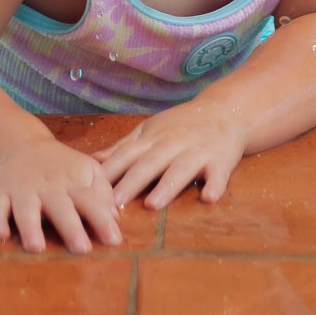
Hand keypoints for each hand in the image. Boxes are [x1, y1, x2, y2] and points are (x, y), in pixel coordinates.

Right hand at [0, 135, 122, 252]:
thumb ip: (102, 192)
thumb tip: (116, 219)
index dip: (102, 219)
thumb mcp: (86, 170)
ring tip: (35, 247)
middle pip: (60, 207)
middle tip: (81, 248)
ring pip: (26, 209)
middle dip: (71, 227)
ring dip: (30, 227)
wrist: (19, 143)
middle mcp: (48, 188)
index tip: (114, 241)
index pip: (90, 200)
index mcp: (72, 183)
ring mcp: (22, 190)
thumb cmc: (59, 166)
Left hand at [97, 99, 245, 210]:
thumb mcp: (149, 130)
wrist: (224, 110)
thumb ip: (123, 148)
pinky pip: (218, 174)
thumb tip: (92, 161)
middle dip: (132, 182)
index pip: (126, 155)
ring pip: (181, 168)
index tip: (90, 191)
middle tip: (114, 203)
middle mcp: (173, 144)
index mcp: (152, 139)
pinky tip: (209, 197)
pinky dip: (215, 184)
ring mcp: (198, 151)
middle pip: (150, 163)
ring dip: (167, 186)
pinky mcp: (221, 160)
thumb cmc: (181, 125)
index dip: (110, 172)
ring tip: (153, 204)